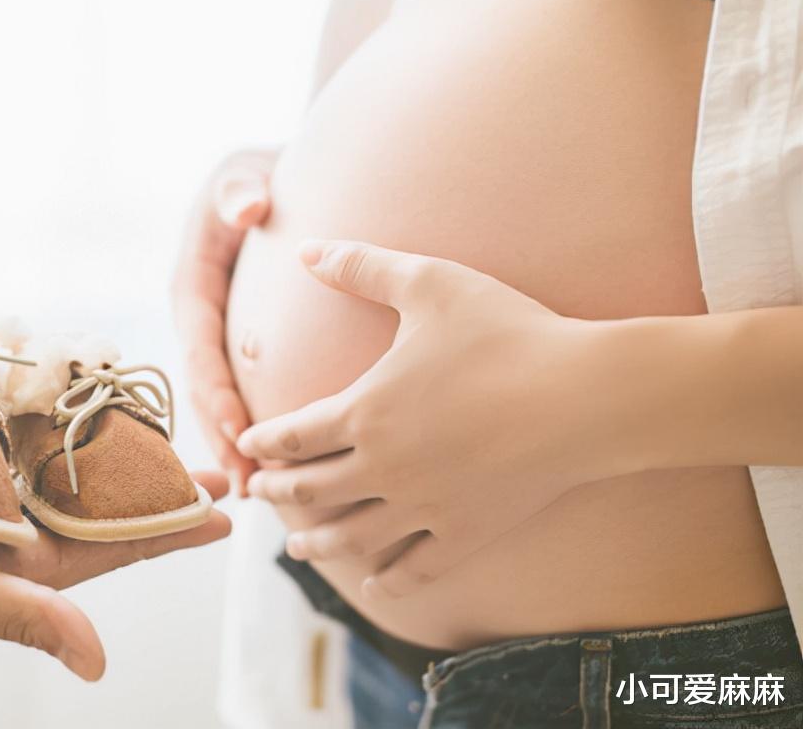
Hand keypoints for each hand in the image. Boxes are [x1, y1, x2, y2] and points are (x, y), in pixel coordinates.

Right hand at [172, 149, 276, 494]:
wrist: (274, 185)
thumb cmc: (256, 178)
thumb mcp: (240, 175)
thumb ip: (238, 190)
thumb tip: (248, 206)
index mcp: (193, 288)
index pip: (201, 349)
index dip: (216, 393)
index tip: (241, 431)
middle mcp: (201, 323)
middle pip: (206, 392)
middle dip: (226, 440)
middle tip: (252, 486)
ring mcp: (220, 341)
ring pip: (223, 404)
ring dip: (240, 450)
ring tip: (264, 497)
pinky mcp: (240, 351)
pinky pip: (244, 397)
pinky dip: (258, 434)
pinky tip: (283, 471)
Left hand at [237, 241, 618, 597]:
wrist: (586, 396)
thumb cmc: (508, 332)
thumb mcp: (430, 283)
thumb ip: (362, 266)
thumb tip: (306, 248)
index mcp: (366, 411)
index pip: (294, 435)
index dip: (264, 441)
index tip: (246, 445)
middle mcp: (384, 467)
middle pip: (312, 490)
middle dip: (278, 492)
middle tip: (257, 494)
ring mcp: (425, 507)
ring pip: (353, 537)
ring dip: (317, 544)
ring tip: (298, 548)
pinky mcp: (467, 532)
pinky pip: (416, 568)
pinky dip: (388, 581)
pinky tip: (374, 585)